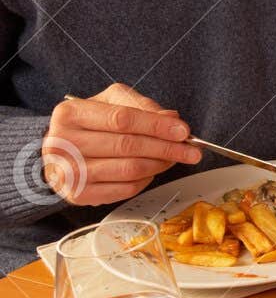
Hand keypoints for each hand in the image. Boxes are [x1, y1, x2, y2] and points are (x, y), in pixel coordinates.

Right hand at [41, 83, 201, 205]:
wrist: (62, 153)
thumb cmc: (91, 125)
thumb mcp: (111, 102)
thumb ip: (142, 106)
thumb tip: (172, 118)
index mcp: (70, 114)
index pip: (122, 119)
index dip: (157, 126)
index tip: (183, 131)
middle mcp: (62, 143)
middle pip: (128, 145)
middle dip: (167, 148)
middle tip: (191, 150)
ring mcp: (67, 172)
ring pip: (129, 169)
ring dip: (161, 164)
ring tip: (175, 158)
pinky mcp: (78, 195)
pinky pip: (126, 189)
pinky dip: (147, 180)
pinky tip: (153, 170)